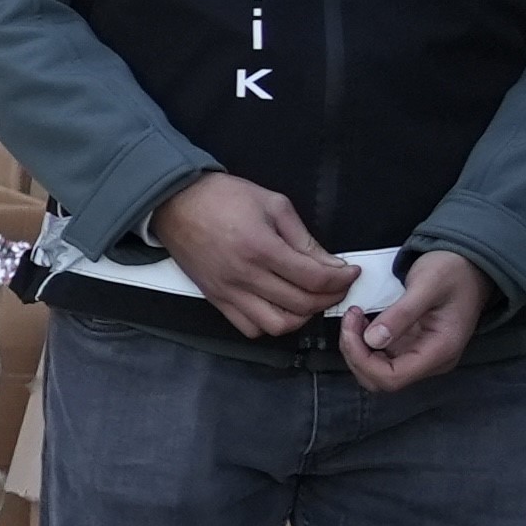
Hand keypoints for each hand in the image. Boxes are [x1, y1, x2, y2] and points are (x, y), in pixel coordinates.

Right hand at [149, 172, 353, 341]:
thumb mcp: (273, 204)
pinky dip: (271, 324)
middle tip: (338, 285)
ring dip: (301, 317)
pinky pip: (249, 328)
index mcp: (261, 247)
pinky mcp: (216, 299)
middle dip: (330, 297)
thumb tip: (331, 264)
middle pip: (301, 303)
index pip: (314, 278)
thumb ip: (303, 238)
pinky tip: (280, 307)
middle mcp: (244, 276)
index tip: (351, 272)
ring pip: (277, 325)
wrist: (175, 203)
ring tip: (310, 300)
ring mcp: (228, 291)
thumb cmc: (223, 197)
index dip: (342, 279)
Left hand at [340, 245, 492, 392]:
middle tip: (351, 318)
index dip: (363, 359)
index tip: (352, 326)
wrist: (470, 265)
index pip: (392, 377)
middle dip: (356, 353)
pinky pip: (380, 357)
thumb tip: (373, 339)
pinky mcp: (412, 348)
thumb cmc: (453, 271)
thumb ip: (402, 313)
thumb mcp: (427, 284)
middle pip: (380, 379)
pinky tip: (363, 321)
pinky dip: (364, 343)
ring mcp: (422, 356)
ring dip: (357, 348)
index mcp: (441, 350)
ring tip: (355, 317)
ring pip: (376, 371)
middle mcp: (432, 361)